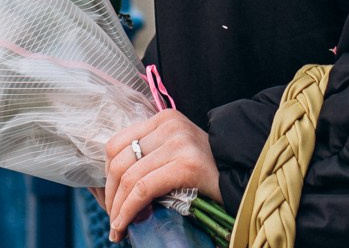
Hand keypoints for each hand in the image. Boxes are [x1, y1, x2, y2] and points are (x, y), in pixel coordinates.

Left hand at [102, 109, 218, 241]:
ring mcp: (179, 143)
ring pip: (130, 177)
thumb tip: (111, 184)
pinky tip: (125, 225)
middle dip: (110, 196)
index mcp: (163, 119)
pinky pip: (144, 189)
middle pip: (119, 161)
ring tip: (117, 228)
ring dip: (117, 209)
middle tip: (112, 219)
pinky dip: (129, 210)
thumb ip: (149, 155)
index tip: (108, 198)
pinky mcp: (187, 165)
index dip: (106, 175)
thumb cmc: (206, 171)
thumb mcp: (175, 152)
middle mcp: (170, 126)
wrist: (243, 177)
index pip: (117, 144)